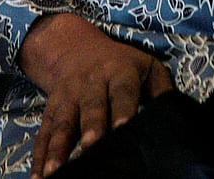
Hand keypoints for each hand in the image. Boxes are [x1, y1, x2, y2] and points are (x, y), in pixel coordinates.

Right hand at [18, 13, 173, 177]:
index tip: (123, 128)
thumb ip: (162, 91)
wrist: (77, 49)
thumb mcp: (146, 67)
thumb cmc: (122, 65)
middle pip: (91, 108)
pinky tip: (38, 178)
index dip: (123, 109)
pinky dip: (38, 157)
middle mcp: (91, 84)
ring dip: (57, 148)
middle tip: (92, 147)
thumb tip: (175, 115)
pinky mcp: (51, 110)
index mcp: (119, 72)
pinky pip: (43, 134)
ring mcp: (68, 97)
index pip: (123, 91)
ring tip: (54, 174)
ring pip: (62, 123)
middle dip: (90, 128)